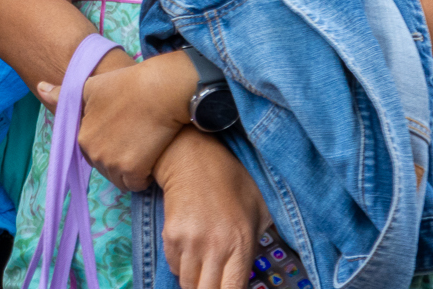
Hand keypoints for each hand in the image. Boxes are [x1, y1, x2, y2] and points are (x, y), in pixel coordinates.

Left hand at [36, 49, 194, 192]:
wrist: (159, 91)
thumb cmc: (125, 85)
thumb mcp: (90, 87)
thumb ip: (63, 94)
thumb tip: (39, 87)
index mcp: (82, 137)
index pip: (92, 152)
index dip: (107, 143)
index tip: (120, 130)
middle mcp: (93, 153)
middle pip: (105, 167)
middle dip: (117, 158)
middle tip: (134, 137)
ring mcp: (113, 164)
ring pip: (120, 178)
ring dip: (130, 169)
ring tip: (142, 146)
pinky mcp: (133, 171)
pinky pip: (136, 184)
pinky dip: (143, 176)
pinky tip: (150, 156)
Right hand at [154, 127, 268, 288]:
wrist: (192, 157)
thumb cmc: (232, 181)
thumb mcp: (261, 209)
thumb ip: (262, 242)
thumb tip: (263, 268)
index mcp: (240, 243)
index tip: (230, 287)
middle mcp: (214, 247)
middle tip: (218, 281)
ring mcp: (189, 242)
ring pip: (188, 284)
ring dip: (197, 281)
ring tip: (206, 267)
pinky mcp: (170, 236)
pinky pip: (175, 267)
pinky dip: (183, 267)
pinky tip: (192, 251)